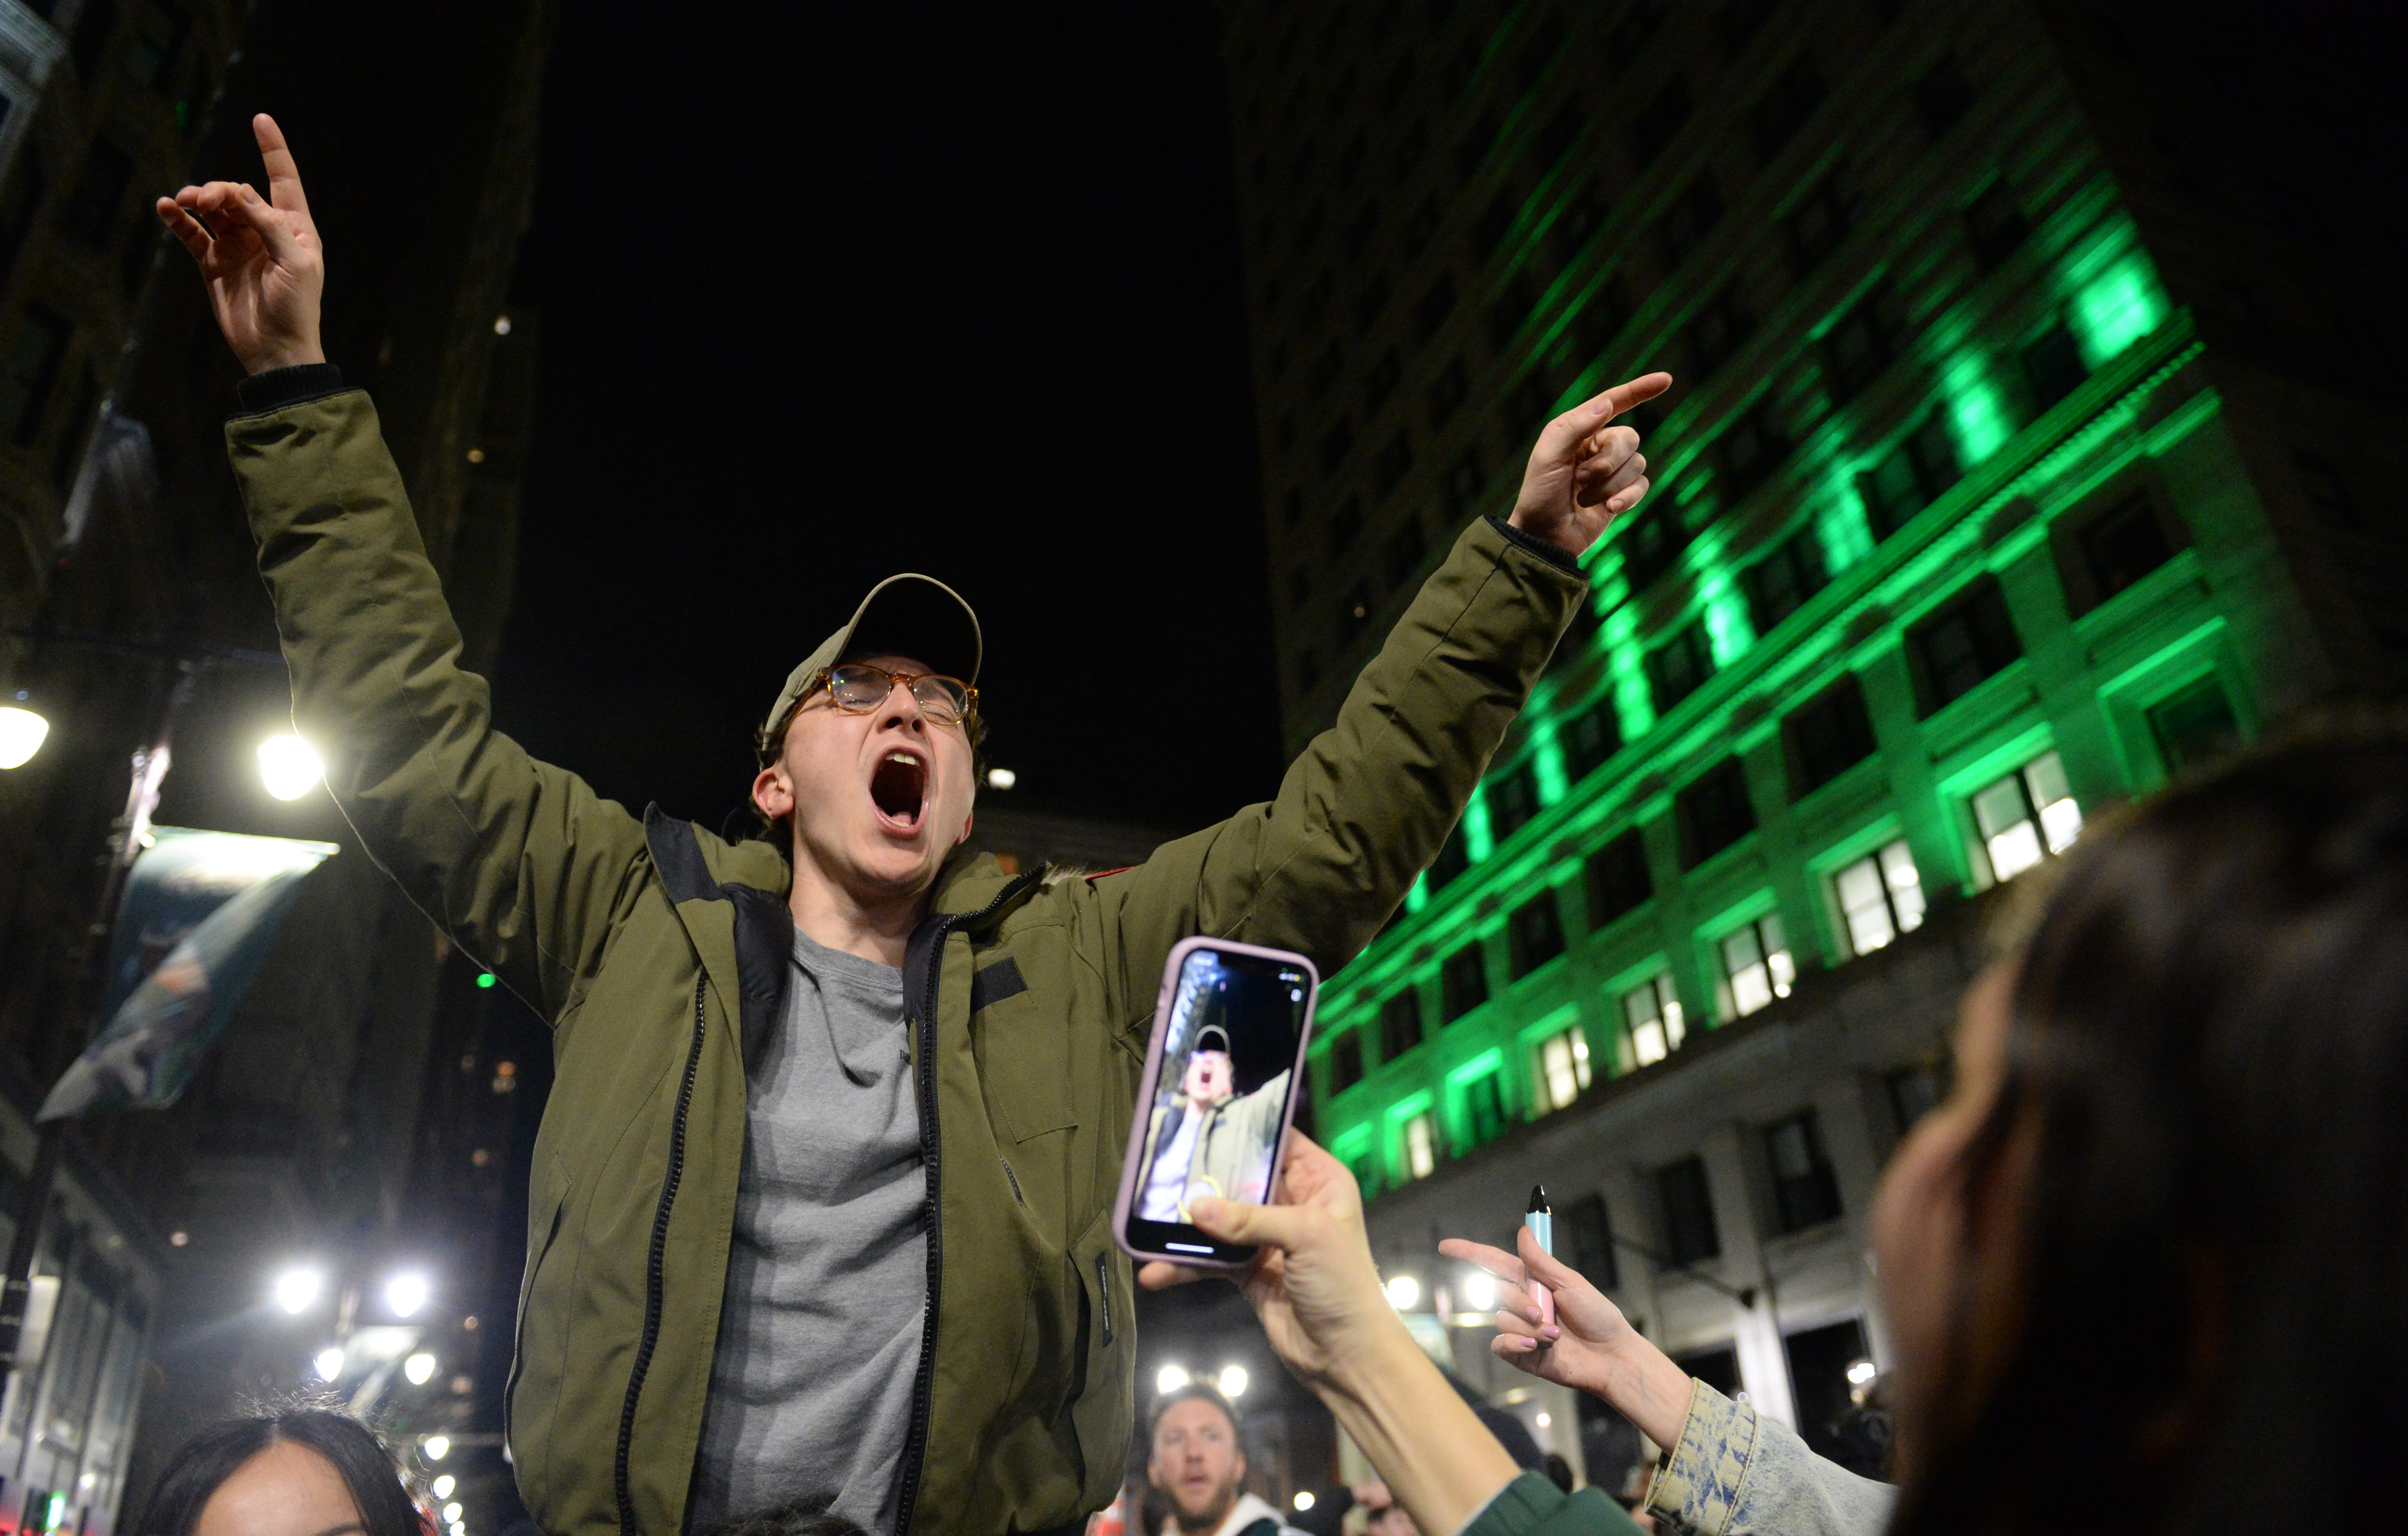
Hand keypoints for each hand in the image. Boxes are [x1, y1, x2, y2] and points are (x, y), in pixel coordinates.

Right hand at [156, 114, 325, 374]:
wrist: (275, 350)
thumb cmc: (296, 309)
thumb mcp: (295, 264)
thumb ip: (270, 225)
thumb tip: (242, 191)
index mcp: (294, 228)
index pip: (283, 180)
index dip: (272, 149)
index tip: (261, 118)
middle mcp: (264, 231)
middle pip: (238, 193)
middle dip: (220, 190)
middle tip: (205, 201)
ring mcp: (237, 246)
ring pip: (213, 210)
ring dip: (197, 200)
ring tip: (183, 202)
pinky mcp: (214, 263)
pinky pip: (192, 234)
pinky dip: (178, 221)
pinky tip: (166, 209)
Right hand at [1137, 1133, 1393, 1388]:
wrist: (1347, 1356)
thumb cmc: (1344, 1284)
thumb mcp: (1307, 1236)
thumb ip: (1251, 1218)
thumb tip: (1195, 1208)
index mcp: (1319, 1180)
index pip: (1277, 1139)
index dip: (1243, 1129)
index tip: (1199, 1119)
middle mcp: (1293, 1202)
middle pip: (1239, 1178)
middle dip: (1201, 1177)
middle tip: (1159, 1168)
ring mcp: (1268, 1238)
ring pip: (1220, 1219)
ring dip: (1186, 1227)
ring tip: (1146, 1226)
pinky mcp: (1249, 1271)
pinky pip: (1211, 1258)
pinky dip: (1185, 1264)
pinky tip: (1157, 1271)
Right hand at [1440, 1226, 1694, 1449]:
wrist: (1610, 1357)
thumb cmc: (1597, 1316)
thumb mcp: (1571, 1283)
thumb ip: (1541, 1262)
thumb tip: (1523, 1231)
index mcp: (1533, 1280)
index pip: (1493, 1262)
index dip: (1469, 1252)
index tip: (1445, 1246)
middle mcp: (1523, 1303)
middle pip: (1498, 1292)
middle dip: (1520, 1303)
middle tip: (1545, 1314)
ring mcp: (1520, 1329)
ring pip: (1500, 1319)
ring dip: (1526, 1327)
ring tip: (1553, 1336)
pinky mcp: (1521, 1353)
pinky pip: (1500, 1344)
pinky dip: (1514, 1344)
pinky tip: (1534, 1347)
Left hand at [1507, 372, 1672, 557]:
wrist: (1544, 536)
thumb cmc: (1540, 494)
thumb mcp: (1548, 457)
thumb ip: (1575, 428)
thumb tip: (1606, 403)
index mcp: (1578, 428)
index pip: (1614, 402)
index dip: (1640, 390)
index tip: (1666, 380)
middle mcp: (1597, 444)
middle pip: (1629, 437)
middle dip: (1607, 462)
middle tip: (1578, 480)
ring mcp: (1612, 469)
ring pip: (1637, 462)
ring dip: (1609, 484)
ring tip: (1583, 497)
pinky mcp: (1622, 492)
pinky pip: (1642, 485)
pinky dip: (1626, 497)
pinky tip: (1609, 508)